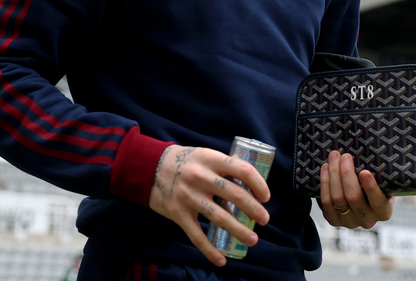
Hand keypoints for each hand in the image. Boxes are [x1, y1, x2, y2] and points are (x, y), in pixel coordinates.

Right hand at [149, 145, 270, 265]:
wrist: (150, 168)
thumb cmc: (186, 162)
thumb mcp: (205, 155)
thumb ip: (223, 167)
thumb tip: (250, 184)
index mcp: (211, 159)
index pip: (242, 170)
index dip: (258, 184)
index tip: (266, 197)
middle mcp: (201, 177)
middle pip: (235, 195)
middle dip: (254, 210)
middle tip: (265, 220)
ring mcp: (189, 196)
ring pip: (219, 217)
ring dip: (239, 230)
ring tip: (252, 239)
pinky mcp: (178, 213)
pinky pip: (197, 235)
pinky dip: (210, 250)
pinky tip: (221, 260)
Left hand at [319, 150, 393, 228]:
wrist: (363, 196)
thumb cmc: (377, 183)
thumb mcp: (384, 181)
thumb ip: (380, 173)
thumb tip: (372, 151)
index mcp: (384, 212)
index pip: (378, 202)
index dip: (371, 188)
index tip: (364, 172)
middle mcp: (368, 221)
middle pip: (353, 197)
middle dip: (346, 173)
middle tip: (345, 155)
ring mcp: (350, 223)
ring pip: (338, 198)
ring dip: (333, 174)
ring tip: (334, 157)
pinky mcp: (334, 221)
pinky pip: (326, 202)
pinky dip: (325, 183)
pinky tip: (325, 168)